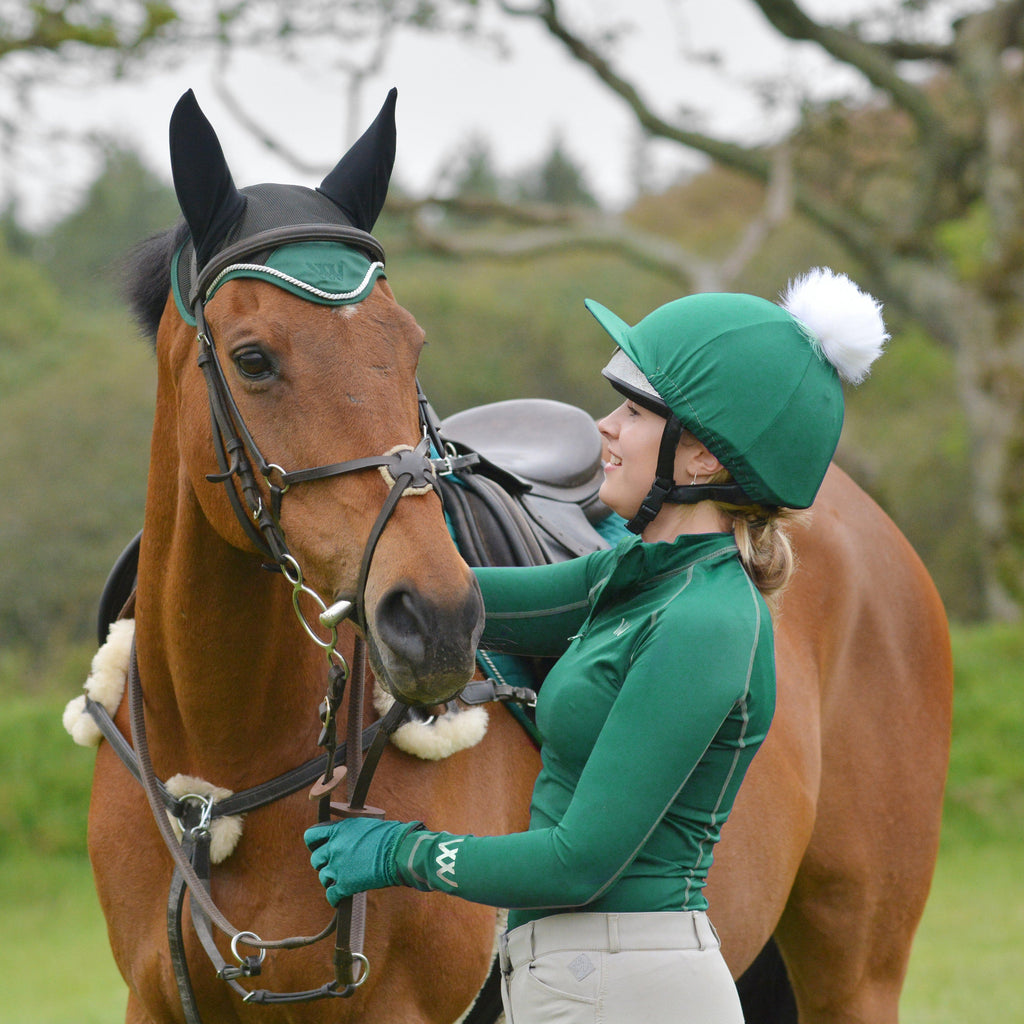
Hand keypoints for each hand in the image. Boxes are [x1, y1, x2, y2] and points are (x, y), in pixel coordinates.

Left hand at [304, 818, 422, 905]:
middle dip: (324, 863)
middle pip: (316, 859)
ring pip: (323, 877)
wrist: (400, 851)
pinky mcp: (345, 885)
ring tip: (340, 880)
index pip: (311, 836)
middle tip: (334, 865)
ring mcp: (338, 867)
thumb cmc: (390, 835)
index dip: (314, 843)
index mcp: (339, 830)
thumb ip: (350, 833)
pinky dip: (334, 898)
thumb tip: (348, 839)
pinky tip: (339, 898)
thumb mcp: (365, 825)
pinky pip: (331, 895)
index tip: (318, 847)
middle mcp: (334, 847)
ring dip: (330, 879)